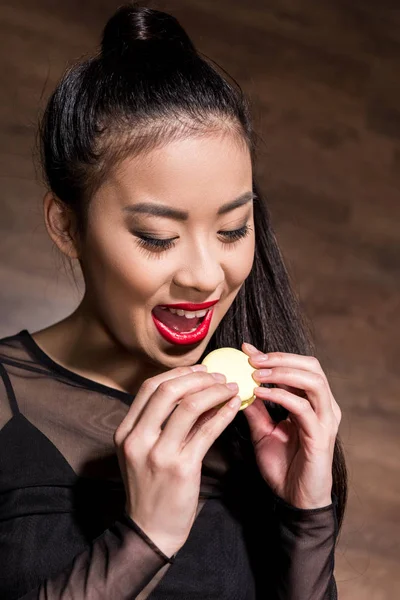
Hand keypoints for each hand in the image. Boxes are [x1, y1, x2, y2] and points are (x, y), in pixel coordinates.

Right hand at [113, 365, 240, 557]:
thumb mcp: (145, 451)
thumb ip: (164, 422)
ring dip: (214, 391)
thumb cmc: (151, 488)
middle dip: (197, 377)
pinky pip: (206, 431)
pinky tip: (234, 406)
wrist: (151, 530)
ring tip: (229, 388)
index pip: (149, 388)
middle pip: (167, 390)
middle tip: (218, 376)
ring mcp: (158, 454)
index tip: (199, 370)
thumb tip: (197, 391)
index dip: (177, 374)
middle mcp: (138, 439)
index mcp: (126, 431)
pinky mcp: (181, 468)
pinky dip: (223, 414)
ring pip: (189, 406)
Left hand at [241, 343, 341, 508]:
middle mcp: (323, 406)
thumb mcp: (262, 432)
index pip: (297, 367)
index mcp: (312, 402)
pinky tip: (261, 393)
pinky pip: (303, 408)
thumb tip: (237, 386)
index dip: (272, 355)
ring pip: (313, 381)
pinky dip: (282, 396)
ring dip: (282, 372)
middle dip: (280, 358)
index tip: (246, 348)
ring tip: (256, 373)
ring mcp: (325, 420)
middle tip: (252, 358)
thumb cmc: (283, 466)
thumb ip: (255, 409)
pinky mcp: (321, 437)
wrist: (295, 500)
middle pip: (311, 366)